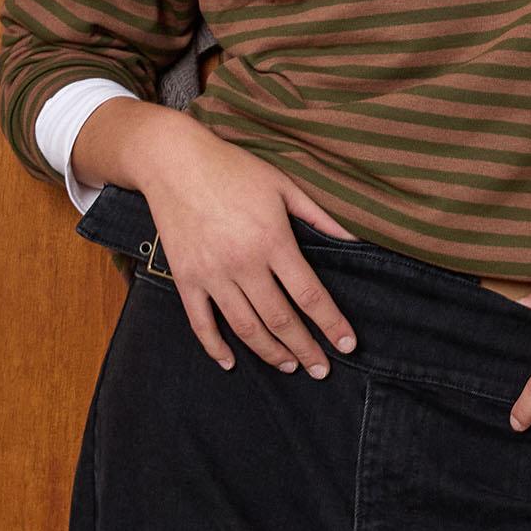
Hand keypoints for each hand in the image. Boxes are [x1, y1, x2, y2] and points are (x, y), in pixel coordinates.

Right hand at [70, 98, 361, 376]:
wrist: (173, 161)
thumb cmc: (234, 170)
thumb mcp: (284, 185)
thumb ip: (320, 216)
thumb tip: (357, 239)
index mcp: (272, 241)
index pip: (309, 295)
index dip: (331, 324)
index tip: (346, 345)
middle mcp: (243, 263)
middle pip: (280, 319)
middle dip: (305, 349)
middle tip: (322, 369)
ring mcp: (211, 274)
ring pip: (246, 327)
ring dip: (271, 353)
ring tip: (291, 366)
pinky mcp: (185, 278)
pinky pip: (200, 323)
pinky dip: (216, 347)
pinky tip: (231, 362)